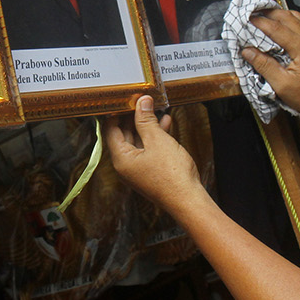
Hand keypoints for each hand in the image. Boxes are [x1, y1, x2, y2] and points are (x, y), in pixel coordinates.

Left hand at [104, 96, 204, 210]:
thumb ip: (146, 120)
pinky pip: (148, 149)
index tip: (125, 99)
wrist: (188, 200)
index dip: (117, 112)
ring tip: (155, 108)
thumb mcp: (157, 140)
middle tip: (141, 100)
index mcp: (121, 158)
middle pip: (124, 135)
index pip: (110, 130)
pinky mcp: (151, 171)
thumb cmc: (171, 175)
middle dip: (133, 116)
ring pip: (138, 141)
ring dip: (147, 125)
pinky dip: (155, 136)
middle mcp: (126, 165)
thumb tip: (141, 102)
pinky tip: (165, 123)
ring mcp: (138, 169)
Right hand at [241, 9, 299, 120]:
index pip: (276, 28)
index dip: (259, 22)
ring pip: (294, 16)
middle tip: (250, 13)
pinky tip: (277, 23)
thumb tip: (247, 52)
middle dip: (266, 13)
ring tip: (261, 15)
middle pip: (285, 16)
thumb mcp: (282, 85)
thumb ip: (264, 66)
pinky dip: (286, 19)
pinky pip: (299, 23)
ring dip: (277, 14)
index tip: (244, 20)